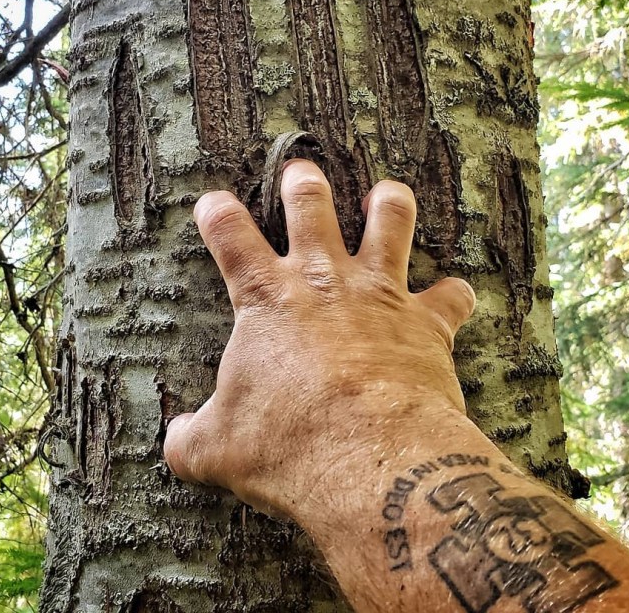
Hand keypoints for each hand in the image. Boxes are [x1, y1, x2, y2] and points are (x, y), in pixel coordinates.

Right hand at [163, 159, 474, 521]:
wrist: (370, 458)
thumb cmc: (290, 445)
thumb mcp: (217, 449)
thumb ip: (190, 438)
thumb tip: (174, 441)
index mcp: (267, 298)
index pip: (229, 235)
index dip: (217, 213)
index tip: (213, 202)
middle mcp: (323, 281)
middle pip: (311, 204)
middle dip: (303, 181)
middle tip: (301, 171)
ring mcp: (378, 294)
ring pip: (390, 221)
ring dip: (388, 203)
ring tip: (386, 194)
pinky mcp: (425, 322)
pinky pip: (451, 296)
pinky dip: (453, 295)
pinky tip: (454, 294)